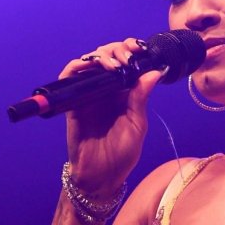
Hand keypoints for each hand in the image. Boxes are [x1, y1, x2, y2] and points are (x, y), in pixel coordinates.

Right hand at [59, 37, 163, 196]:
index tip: (139, 49)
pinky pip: (69, 77)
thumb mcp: (137, 125)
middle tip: (126, 58)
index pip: (125, 62)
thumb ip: (141, 97)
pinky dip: (77, 66)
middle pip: (107, 56)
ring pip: (90, 62)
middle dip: (118, 50)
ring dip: (101, 55)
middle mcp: (105, 89)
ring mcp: (88, 94)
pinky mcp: (73, 102)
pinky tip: (91, 65)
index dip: (130, 50)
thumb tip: (155, 72)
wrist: (101, 176)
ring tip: (113, 63)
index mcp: (123, 93)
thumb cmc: (121, 155)